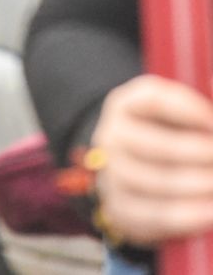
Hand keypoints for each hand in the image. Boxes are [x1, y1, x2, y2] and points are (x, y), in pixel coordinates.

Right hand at [93, 75, 212, 244]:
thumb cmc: (170, 139)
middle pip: (153, 143)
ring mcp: (112, 174)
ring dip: (195, 184)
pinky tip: (211, 213)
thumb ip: (202, 112)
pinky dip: (185, 216)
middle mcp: (112, 136)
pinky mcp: (121, 209)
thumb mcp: (179, 117)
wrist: (135, 177)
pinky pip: (151, 215)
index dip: (189, 110)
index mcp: (127, 104)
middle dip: (197, 152)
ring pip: (152, 180)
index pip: (153, 99)